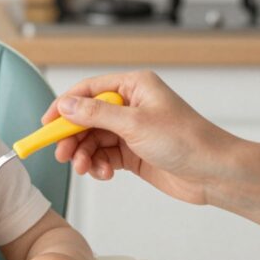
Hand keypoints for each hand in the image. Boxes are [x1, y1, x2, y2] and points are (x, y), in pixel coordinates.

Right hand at [41, 69, 237, 205]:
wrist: (213, 172)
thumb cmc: (186, 141)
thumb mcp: (134, 124)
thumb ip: (95, 114)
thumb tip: (65, 104)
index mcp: (134, 87)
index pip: (88, 90)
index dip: (64, 106)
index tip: (46, 124)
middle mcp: (131, 105)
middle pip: (86, 117)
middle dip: (73, 137)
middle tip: (62, 155)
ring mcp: (131, 130)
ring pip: (93, 140)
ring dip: (85, 155)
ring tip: (86, 169)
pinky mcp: (134, 153)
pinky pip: (104, 156)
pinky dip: (99, 165)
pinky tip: (105, 173)